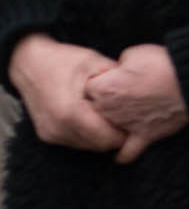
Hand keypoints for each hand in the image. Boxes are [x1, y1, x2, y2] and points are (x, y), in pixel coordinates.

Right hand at [9, 33, 125, 152]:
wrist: (29, 64)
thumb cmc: (63, 61)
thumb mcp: (94, 62)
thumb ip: (117, 78)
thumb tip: (139, 89)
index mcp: (71, 111)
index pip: (106, 138)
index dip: (124, 134)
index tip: (136, 123)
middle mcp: (58, 127)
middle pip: (98, 145)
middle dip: (115, 136)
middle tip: (127, 122)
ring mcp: (51, 133)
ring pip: (87, 147)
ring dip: (101, 137)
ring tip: (112, 119)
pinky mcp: (47, 135)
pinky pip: (75, 142)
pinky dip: (88, 135)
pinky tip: (96, 119)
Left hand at [84, 44, 187, 163]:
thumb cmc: (163, 63)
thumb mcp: (134, 53)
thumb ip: (118, 65)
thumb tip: (119, 71)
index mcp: (102, 88)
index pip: (86, 88)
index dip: (98, 81)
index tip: (108, 78)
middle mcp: (108, 110)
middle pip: (92, 111)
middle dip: (100, 104)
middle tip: (117, 95)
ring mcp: (125, 125)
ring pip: (104, 132)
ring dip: (108, 127)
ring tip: (118, 118)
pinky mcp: (144, 135)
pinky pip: (127, 152)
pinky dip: (123, 154)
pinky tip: (120, 154)